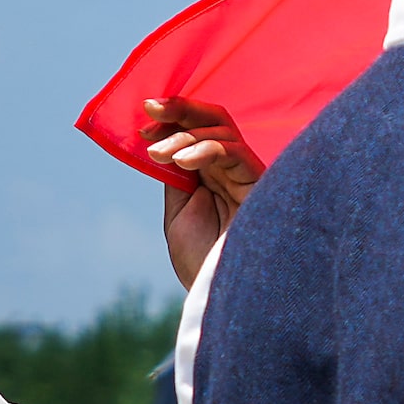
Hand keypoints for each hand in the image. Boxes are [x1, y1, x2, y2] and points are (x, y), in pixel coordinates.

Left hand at [144, 97, 264, 288]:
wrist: (223, 296)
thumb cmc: (202, 262)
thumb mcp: (178, 215)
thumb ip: (177, 179)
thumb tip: (162, 142)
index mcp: (214, 176)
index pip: (199, 133)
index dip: (173, 122)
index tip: (141, 125)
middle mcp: (233, 170)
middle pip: (215, 121)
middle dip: (182, 110)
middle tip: (150, 107)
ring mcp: (248, 175)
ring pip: (223, 131)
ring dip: (185, 135)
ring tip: (158, 153)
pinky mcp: (261, 183)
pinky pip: (235, 152)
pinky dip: (207, 148)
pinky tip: (182, 161)